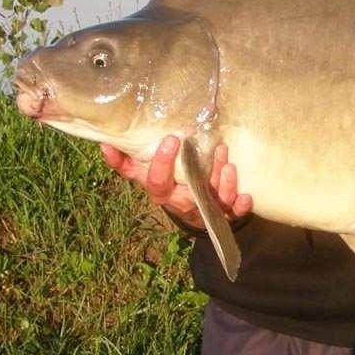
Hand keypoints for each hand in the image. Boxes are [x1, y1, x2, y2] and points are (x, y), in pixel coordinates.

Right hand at [100, 135, 251, 229]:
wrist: (201, 214)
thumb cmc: (178, 185)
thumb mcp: (158, 173)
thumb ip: (137, 160)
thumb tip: (108, 142)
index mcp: (161, 188)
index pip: (147, 178)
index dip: (149, 163)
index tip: (165, 140)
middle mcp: (178, 200)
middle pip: (167, 188)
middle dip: (173, 167)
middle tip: (179, 140)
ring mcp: (199, 208)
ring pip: (206, 198)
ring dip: (217, 181)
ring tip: (226, 159)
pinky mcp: (222, 214)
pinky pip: (230, 213)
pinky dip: (238, 205)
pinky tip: (245, 196)